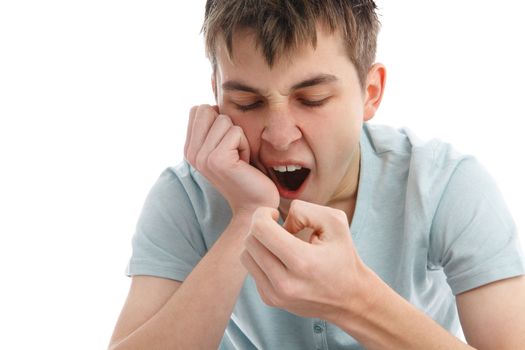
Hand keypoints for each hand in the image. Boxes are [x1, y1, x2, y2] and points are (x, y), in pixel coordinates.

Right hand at [184, 104, 279, 215]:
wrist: (255, 206)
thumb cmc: (247, 174)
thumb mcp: (226, 146)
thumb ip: (214, 126)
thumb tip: (215, 101)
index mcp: (190, 148)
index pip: (198, 109)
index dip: (219, 120)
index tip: (227, 144)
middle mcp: (191, 153)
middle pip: (208, 110)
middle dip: (228, 125)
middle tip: (234, 150)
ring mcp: (202, 157)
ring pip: (224, 119)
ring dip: (239, 137)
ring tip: (240, 159)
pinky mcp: (217, 160)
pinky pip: (236, 132)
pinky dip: (246, 145)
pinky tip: (245, 164)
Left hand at [240, 200, 374, 321]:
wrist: (351, 299)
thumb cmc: (343, 256)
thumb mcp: (335, 223)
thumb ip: (306, 210)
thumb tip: (281, 220)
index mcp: (302, 261)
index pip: (260, 229)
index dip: (262, 214)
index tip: (275, 214)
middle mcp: (285, 282)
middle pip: (250, 241)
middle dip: (260, 226)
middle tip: (278, 227)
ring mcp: (275, 295)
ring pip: (246, 256)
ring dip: (259, 243)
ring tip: (279, 243)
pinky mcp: (270, 300)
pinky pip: (252, 270)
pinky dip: (262, 259)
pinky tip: (281, 259)